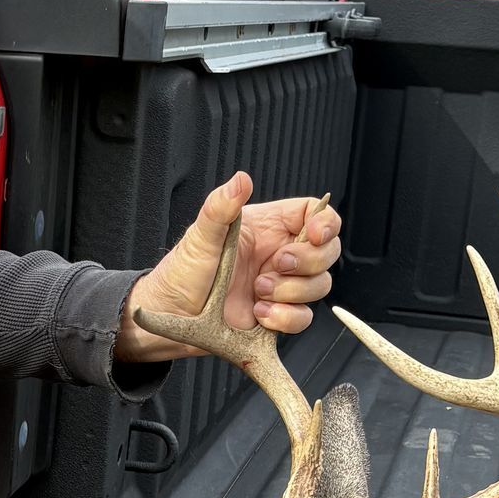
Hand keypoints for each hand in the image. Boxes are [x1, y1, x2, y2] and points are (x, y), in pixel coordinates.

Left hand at [116, 172, 343, 362]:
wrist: (171, 316)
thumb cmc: (182, 272)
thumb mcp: (200, 236)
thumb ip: (221, 208)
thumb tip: (240, 180)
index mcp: (268, 227)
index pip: (315, 214)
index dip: (326, 223)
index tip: (314, 235)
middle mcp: (278, 253)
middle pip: (327, 252)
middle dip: (308, 262)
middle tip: (275, 267)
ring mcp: (281, 285)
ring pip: (319, 286)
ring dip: (293, 292)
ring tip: (258, 292)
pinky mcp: (277, 314)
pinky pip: (303, 317)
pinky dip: (286, 318)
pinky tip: (260, 313)